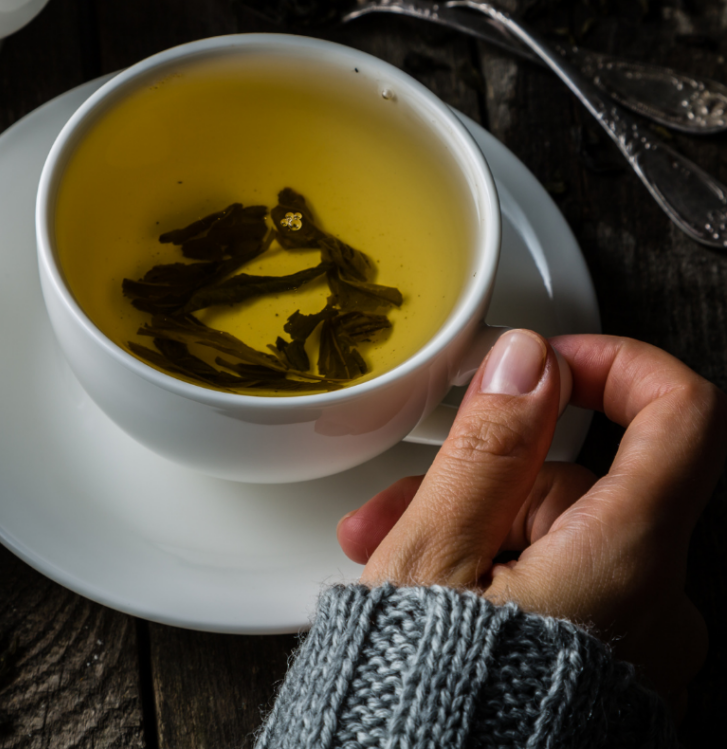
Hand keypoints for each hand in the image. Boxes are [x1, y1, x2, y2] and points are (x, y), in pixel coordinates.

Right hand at [336, 329, 725, 707]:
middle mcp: (654, 603)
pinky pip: (560, 585)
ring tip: (384, 557)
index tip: (548, 362)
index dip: (616, 364)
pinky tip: (427, 591)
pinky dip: (496, 572)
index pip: (682, 417)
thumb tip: (527, 362)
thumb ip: (489, 446)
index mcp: (624, 562)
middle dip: (481, 477)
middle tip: (397, 504)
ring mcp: (634, 641)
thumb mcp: (434, 557)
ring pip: (556, 535)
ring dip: (469, 527)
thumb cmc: (425, 704)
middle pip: (581, 483)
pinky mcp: (605, 666)